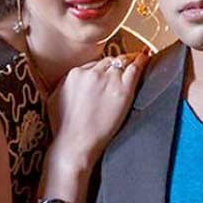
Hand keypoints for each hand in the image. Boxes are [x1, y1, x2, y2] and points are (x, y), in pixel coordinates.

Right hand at [47, 47, 150, 164]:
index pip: (94, 64)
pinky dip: (142, 61)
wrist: (74, 144)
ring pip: (122, 62)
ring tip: (138, 60)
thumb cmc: (63, 128)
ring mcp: (108, 80)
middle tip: (123, 70)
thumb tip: (74, 81)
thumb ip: (66, 84)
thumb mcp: (55, 98)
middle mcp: (92, 73)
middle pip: (109, 62)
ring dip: (128, 63)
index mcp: (75, 74)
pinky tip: (146, 58)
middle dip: (115, 66)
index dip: (103, 69)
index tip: (107, 73)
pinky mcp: (123, 90)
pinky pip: (136, 68)